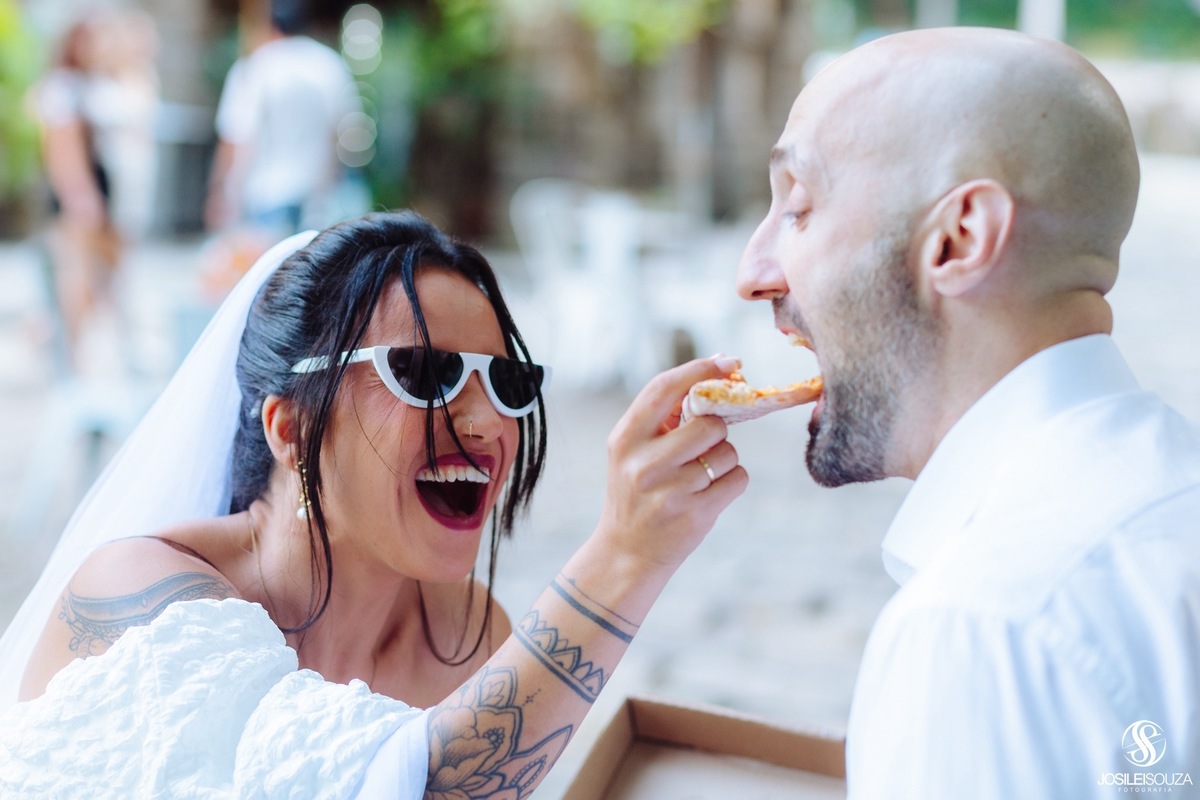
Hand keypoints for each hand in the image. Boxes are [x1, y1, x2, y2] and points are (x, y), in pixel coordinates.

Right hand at [597, 355, 748, 572]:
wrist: (626, 552)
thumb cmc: (637, 492)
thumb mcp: (632, 451)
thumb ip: (665, 417)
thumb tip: (719, 372)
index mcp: (624, 439)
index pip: (663, 389)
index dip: (700, 370)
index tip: (730, 362)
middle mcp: (643, 463)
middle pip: (709, 424)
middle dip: (716, 431)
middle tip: (701, 447)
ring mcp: (669, 491)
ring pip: (727, 452)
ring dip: (723, 460)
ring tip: (699, 477)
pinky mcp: (695, 515)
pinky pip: (737, 479)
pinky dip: (731, 482)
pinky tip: (709, 494)